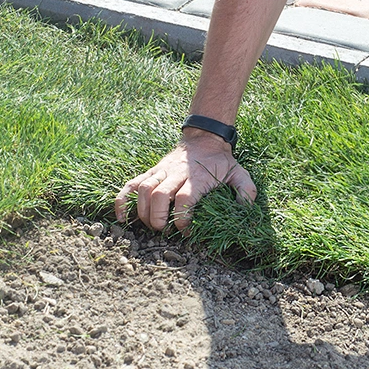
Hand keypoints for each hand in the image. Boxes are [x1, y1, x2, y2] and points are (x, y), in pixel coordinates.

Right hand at [114, 129, 257, 233]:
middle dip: (157, 217)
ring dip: (141, 211)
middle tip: (162, 230)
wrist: (205, 138)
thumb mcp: (239, 173)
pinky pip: (131, 184)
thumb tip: (246, 209)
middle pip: (159, 195)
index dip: (183, 218)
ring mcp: (161, 171)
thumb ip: (245, 190)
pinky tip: (122, 217)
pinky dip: (122, 200)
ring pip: (143, 189)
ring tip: (148, 225)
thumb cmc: (221, 161)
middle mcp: (176, 173)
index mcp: (197, 177)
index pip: (185, 199)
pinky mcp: (151, 171)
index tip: (186, 230)